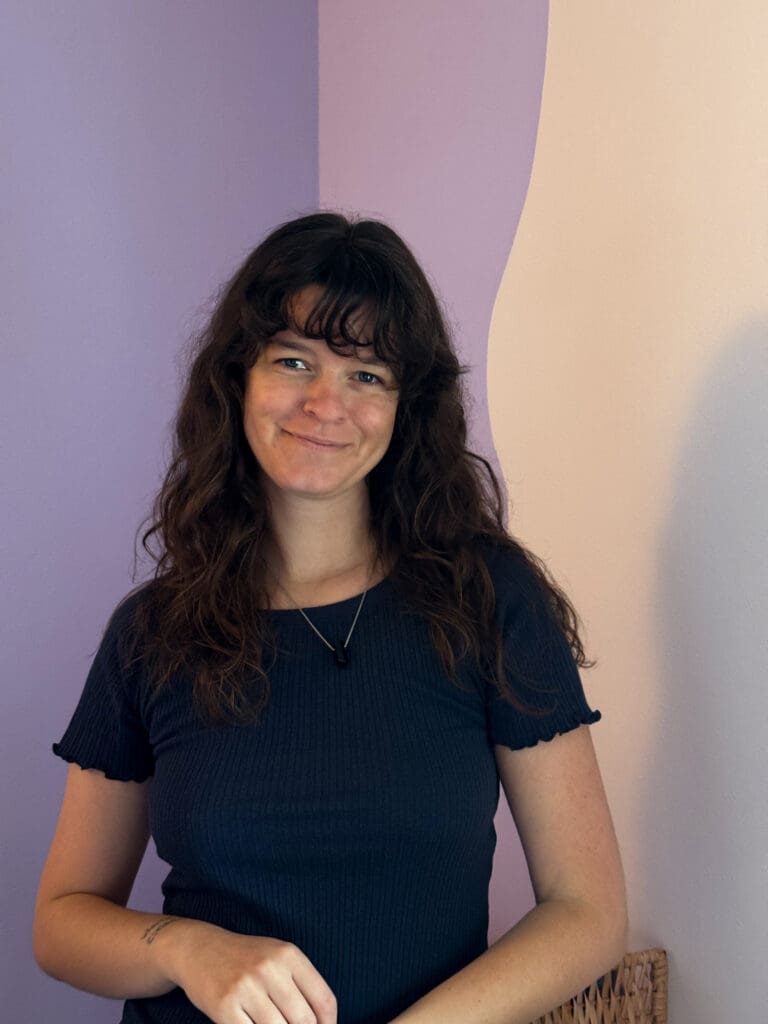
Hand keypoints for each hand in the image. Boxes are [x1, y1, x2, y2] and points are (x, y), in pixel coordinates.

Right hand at [161, 919, 336, 1023]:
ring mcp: (245, 987)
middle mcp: (269, 968)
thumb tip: (323, 1023)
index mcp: (288, 954)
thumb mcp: (277, 958)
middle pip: (303, 1021)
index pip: (323, 999)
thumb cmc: (245, 958)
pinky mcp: (223, 1006)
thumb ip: (302, 985)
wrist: (199, 949)